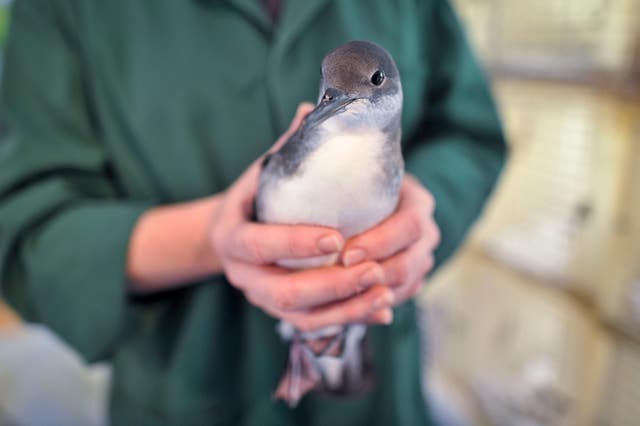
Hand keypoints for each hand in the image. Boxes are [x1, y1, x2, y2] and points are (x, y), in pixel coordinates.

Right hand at [210, 103, 394, 331]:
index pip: (259, 245)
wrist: (234, 232)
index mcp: (231, 237)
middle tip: (372, 268)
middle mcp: (243, 276)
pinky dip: (350, 319)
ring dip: (347, 308)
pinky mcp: (283, 312)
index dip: (295, 243)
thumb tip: (314, 106)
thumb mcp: (262, 171)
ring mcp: (262, 298)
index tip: (337, 237)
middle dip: (332, 284)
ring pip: (303, 317)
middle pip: (284, 293)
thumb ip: (287, 147)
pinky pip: (316, 325)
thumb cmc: (254, 196)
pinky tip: (382, 310)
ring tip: (385, 292)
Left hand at [341, 175, 439, 305]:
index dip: (380, 242)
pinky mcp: (413, 279)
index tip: (346, 253)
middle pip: (408, 263)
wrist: (381, 199)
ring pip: (404, 286)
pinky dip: (374, 304)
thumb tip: (311, 186)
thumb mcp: (359, 177)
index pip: (409, 225)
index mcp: (418, 204)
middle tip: (339, 279)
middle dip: (372, 274)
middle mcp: (427, 233)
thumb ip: (345, 183)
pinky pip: (397, 298)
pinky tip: (349, 305)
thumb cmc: (361, 184)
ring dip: (372, 294)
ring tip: (340, 296)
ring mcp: (422, 259)